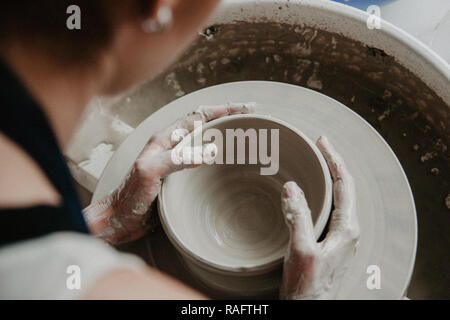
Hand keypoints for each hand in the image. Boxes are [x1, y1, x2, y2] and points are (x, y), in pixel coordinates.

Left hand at [84, 102, 255, 243]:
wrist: (119, 218)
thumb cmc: (129, 196)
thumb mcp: (150, 172)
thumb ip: (176, 158)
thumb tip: (209, 151)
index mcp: (164, 139)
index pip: (198, 118)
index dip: (221, 111)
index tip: (243, 109)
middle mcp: (172, 146)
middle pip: (204, 125)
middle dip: (227, 117)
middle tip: (250, 117)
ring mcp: (176, 161)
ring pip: (205, 141)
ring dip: (223, 135)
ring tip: (243, 135)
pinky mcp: (179, 176)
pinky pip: (202, 160)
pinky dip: (218, 156)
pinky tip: (226, 161)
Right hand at [280, 136, 358, 299]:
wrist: (309, 308)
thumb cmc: (308, 287)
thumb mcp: (301, 250)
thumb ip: (298, 218)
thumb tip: (291, 188)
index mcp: (347, 229)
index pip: (344, 184)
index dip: (334, 159)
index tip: (322, 142)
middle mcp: (348, 230)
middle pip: (345, 187)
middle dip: (333, 163)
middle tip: (319, 145)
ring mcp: (341, 236)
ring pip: (339, 197)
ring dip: (329, 177)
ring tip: (317, 161)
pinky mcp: (331, 241)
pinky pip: (330, 208)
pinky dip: (322, 192)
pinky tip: (311, 191)